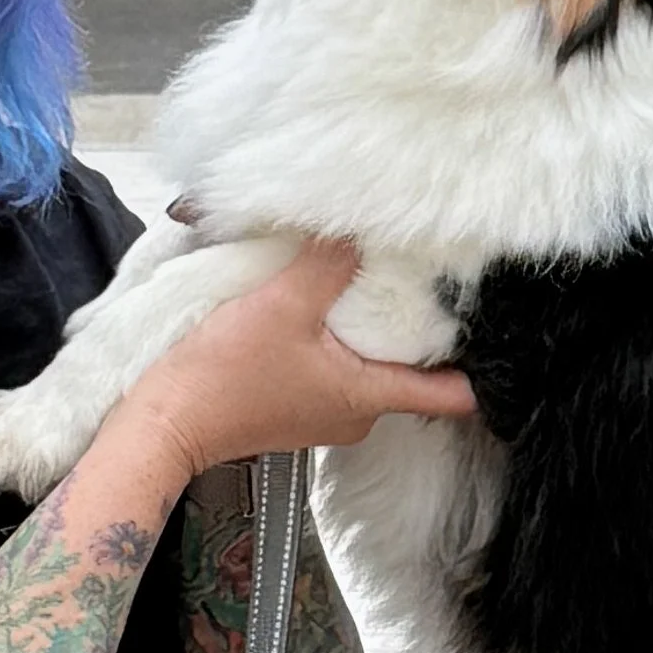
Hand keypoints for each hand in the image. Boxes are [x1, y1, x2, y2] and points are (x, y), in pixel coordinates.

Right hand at [111, 239, 476, 475]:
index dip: (477, 366)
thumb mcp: (281, 304)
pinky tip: (315, 310)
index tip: (488, 332)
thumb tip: (358, 231)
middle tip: (412, 282)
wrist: (164, 421)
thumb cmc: (223, 376)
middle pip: (409, 373)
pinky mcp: (294, 408)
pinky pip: (334, 371)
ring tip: (358, 286)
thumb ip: (326, 263)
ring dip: (365, 332)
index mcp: (367, 397)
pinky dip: (332, 343)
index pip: (452, 397)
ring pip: (368, 369)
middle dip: (412, 330)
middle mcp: (355, 416)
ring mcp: (324, 415)